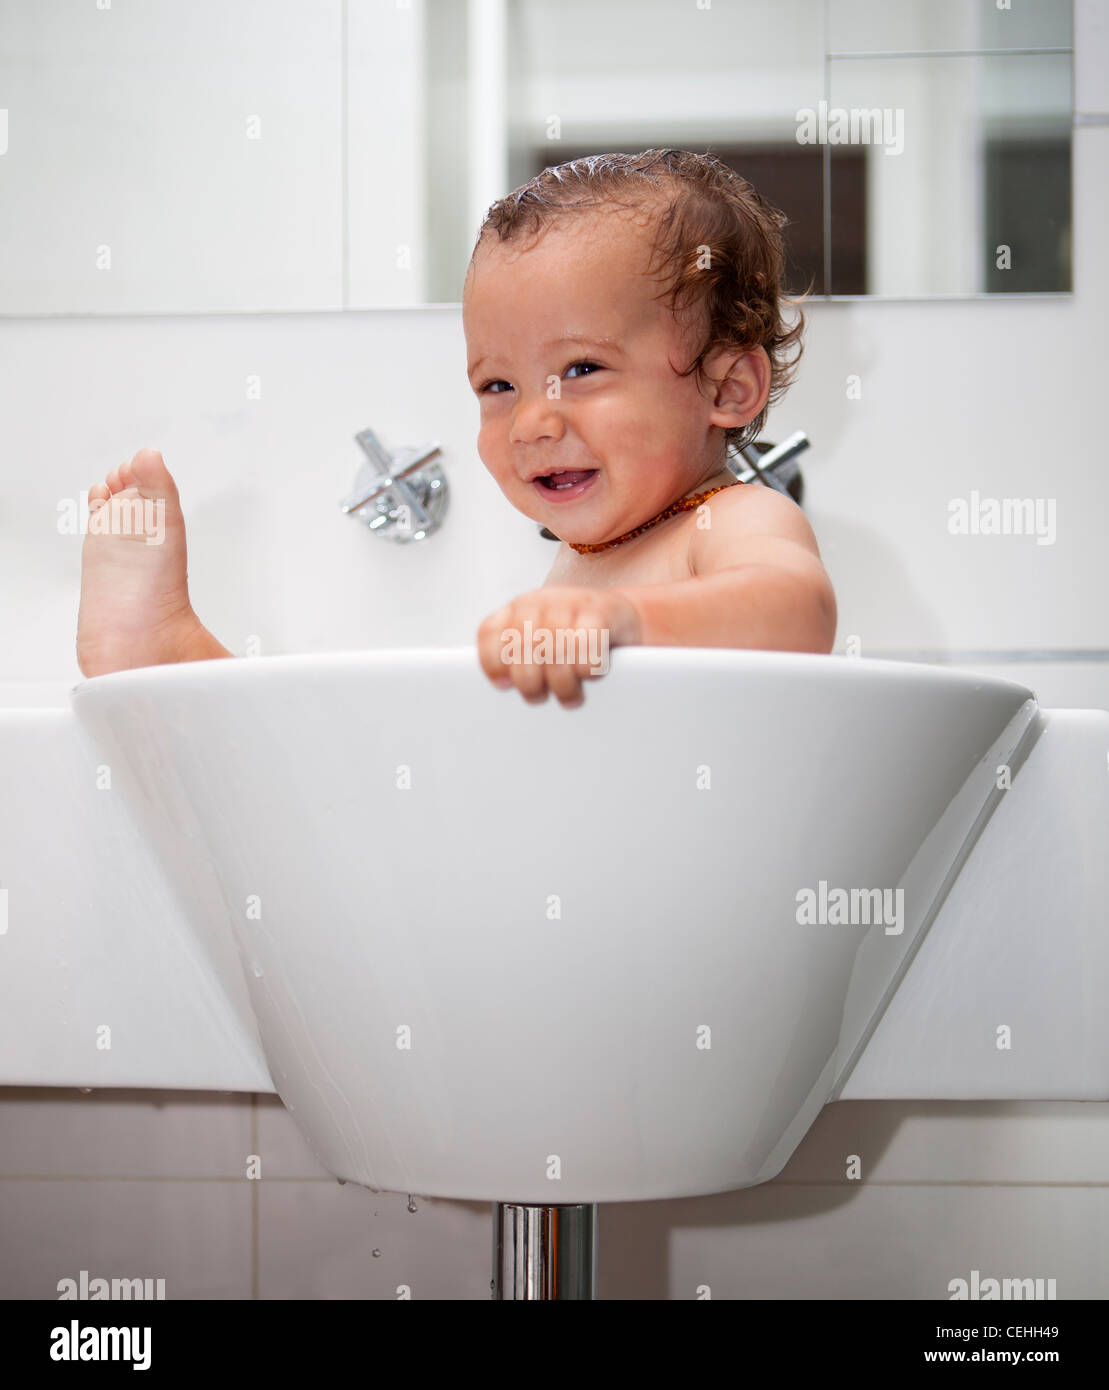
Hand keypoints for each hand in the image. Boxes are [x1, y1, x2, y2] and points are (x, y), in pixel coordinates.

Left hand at [477, 586, 642, 707]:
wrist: (623, 617)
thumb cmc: (577, 639)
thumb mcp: (541, 643)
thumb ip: (518, 658)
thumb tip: (503, 686)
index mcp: (518, 609)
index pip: (490, 634)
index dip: (493, 664)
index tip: (505, 685)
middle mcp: (539, 602)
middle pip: (522, 651)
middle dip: (530, 684)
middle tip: (541, 697)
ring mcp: (570, 603)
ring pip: (555, 654)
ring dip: (563, 685)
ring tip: (569, 696)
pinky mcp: (600, 612)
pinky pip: (587, 649)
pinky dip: (589, 668)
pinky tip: (592, 674)